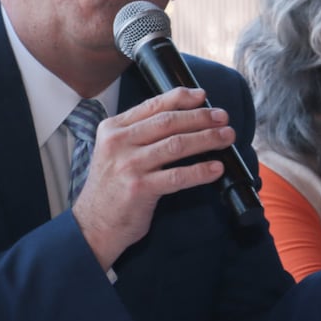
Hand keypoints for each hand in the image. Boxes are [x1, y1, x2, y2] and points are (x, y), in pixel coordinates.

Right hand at [71, 87, 236, 268]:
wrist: (94, 225)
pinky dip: (201, 171)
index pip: (152, 105)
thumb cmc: (112, 186)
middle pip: (168, 122)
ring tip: (226, 137)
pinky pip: (178, 176)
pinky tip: (216, 168)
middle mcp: (119, 143)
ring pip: (176, 145)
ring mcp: (128, 165)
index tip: (203, 96)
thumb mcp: (115, 151)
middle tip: (223, 118)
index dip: (181, 98)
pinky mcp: (140, 188)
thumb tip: (182, 118)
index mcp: (113, 128)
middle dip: (200, 117)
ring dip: (207, 139)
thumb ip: (139, 133)